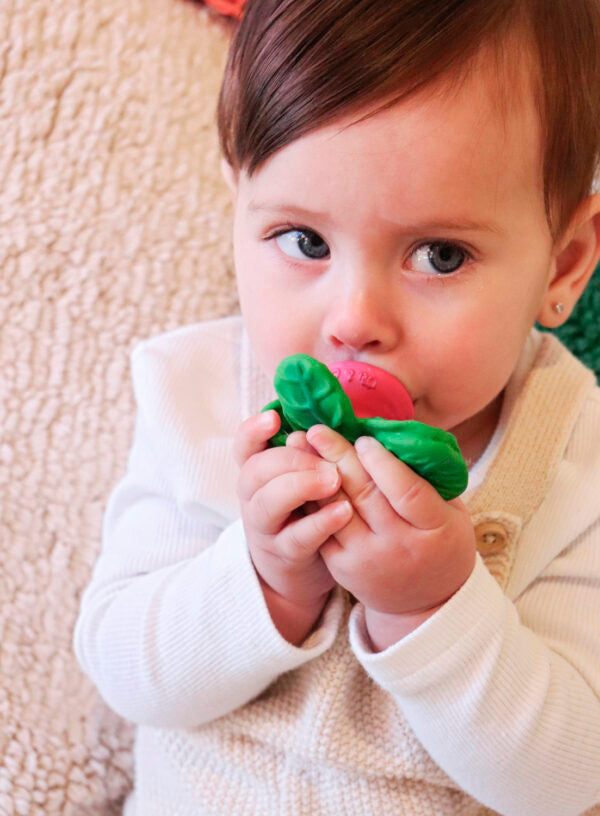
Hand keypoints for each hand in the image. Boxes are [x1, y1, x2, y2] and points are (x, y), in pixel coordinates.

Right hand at [233, 411, 352, 643]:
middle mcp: (254, 498)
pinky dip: (321, 521)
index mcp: (257, 475)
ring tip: (334, 479)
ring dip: (301, 486)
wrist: (299, 572)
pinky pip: (298, 537)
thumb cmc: (305, 513)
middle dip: (290, 459)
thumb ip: (309, 454)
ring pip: (268, 503)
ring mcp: (266, 528)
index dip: (254, 431)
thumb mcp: (301, 481)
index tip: (274, 417)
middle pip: (255, 471)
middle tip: (326, 459)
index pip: (244, 447)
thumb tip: (325, 425)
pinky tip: (344, 510)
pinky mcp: (286, 554)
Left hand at [305, 425, 476, 648]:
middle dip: (339, 457)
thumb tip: (392, 431)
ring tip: (300, 444)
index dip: (383, 462)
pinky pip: (320, 526)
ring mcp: (367, 559)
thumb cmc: (441, 542)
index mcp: (434, 529)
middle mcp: (399, 546)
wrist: (427, 602)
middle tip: (318, 429)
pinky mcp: (342, 568)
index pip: (406, 491)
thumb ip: (427, 476)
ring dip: (315, 474)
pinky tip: (298, 474)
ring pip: (335, 510)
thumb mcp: (451, 510)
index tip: (364, 437)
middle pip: (364, 495)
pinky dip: (309, 498)